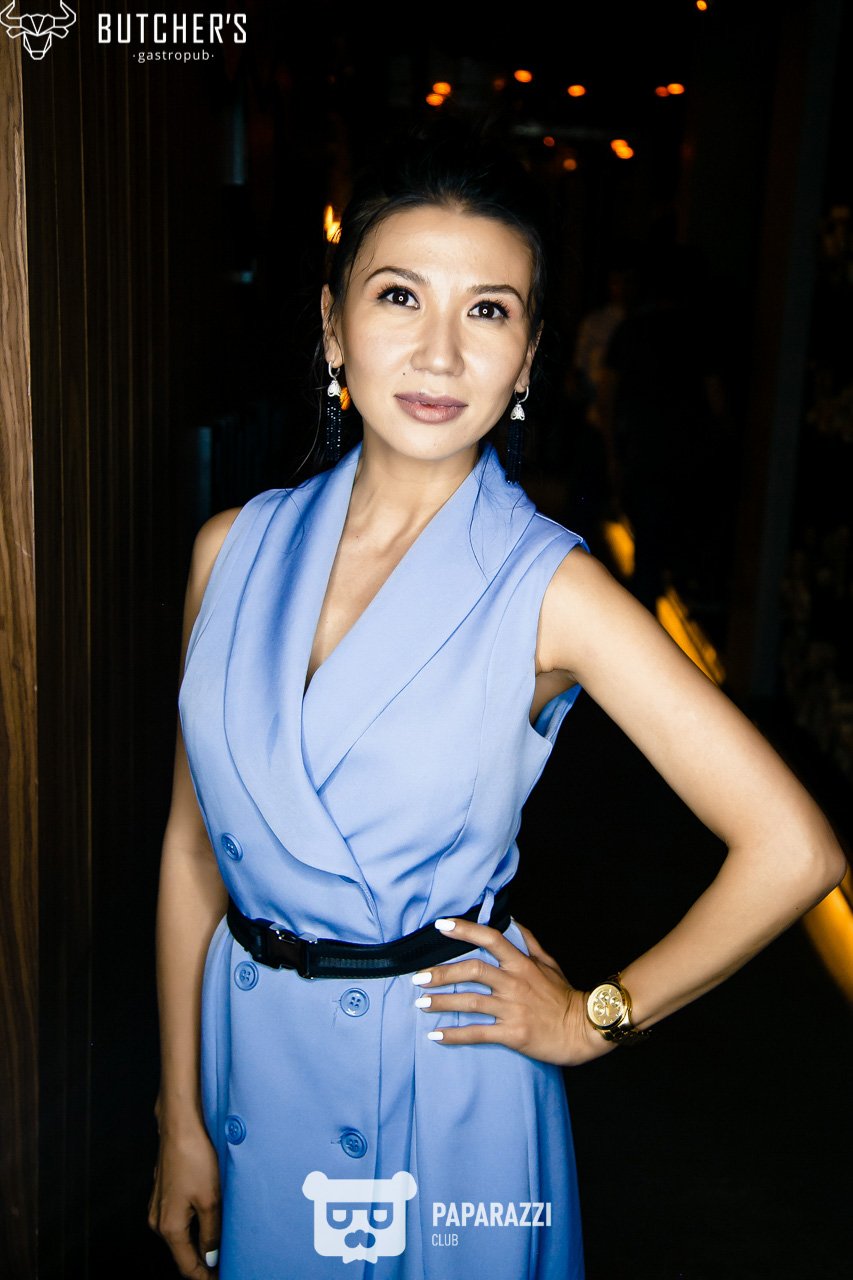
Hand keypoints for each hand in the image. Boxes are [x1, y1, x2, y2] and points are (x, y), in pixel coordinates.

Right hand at [148, 1119, 220, 1277]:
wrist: (181, 1124)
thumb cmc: (195, 1156)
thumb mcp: (211, 1200)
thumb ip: (211, 1233)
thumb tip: (212, 1257)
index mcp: (169, 1227)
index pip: (188, 1266)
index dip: (206, 1277)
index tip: (224, 1277)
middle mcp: (158, 1220)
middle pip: (184, 1252)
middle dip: (205, 1259)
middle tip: (229, 1262)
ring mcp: (159, 1204)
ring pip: (183, 1234)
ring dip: (201, 1240)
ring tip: (224, 1241)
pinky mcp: (164, 1191)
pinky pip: (180, 1216)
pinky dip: (196, 1223)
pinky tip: (212, 1216)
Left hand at [411, 916, 616, 1066]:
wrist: (583, 1030)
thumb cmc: (564, 996)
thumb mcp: (549, 963)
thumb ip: (529, 942)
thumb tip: (513, 920)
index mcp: (521, 964)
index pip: (490, 939)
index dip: (465, 930)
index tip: (441, 925)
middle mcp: (514, 984)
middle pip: (472, 971)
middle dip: (442, 973)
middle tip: (418, 977)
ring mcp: (512, 1009)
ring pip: (470, 1002)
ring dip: (442, 1002)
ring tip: (421, 1003)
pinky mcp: (512, 1033)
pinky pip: (477, 1033)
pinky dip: (454, 1035)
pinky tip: (436, 1036)